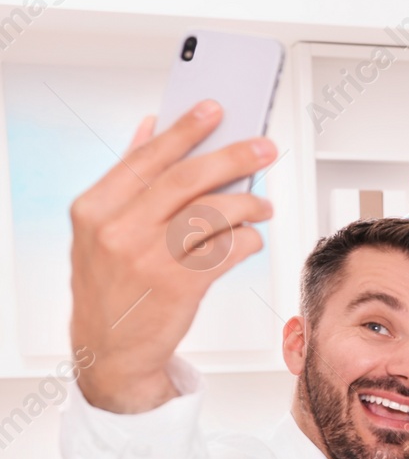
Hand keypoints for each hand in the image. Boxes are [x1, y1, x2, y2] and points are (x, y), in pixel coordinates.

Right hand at [70, 102, 274, 412]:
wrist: (112, 351)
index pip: (146, 157)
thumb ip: (126, 179)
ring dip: (248, 203)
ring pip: (214, 213)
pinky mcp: (180, 285)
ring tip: (262, 203)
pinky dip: (247, 238)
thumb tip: (149, 126)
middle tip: (264, 147)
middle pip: (186, 178)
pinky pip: (228, 249)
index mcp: (95, 208)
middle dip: (233, 157)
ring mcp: (148, 258)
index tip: (214, 108)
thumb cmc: (113, 286)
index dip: (184, 129)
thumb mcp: (101, 231)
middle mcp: (118, 229)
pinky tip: (250, 238)